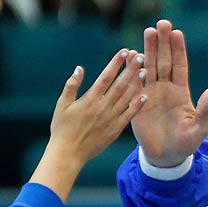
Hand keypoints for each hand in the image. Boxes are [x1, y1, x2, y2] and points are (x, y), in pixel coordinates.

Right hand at [47, 48, 145, 169]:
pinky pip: (129, 116)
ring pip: (126, 98)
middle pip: (120, 84)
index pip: (105, 76)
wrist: (68, 154)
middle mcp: (102, 107)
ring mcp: (110, 119)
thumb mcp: (62, 105)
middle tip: (139, 56)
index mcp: (89, 99)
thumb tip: (79, 68)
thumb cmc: (62, 128)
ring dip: (136, 84)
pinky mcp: (115, 130)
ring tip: (145, 70)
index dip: (115, 63)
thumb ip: (71, 86)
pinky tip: (145, 95)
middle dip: (130, 69)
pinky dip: (137, 106)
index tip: (124, 52)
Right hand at [132, 19, 207, 169]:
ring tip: (148, 31)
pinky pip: (135, 84)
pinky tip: (131, 55)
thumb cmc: (186, 143)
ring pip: (149, 67)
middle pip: (164, 60)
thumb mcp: (199, 128)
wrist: (166, 157)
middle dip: (163, 42)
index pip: (180, 65)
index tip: (177, 32)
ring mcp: (151, 94)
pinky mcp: (137, 103)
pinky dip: (133, 70)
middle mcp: (166, 88)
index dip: (178, 49)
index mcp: (181, 91)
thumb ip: (204, 109)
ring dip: (148, 49)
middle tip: (161, 23)